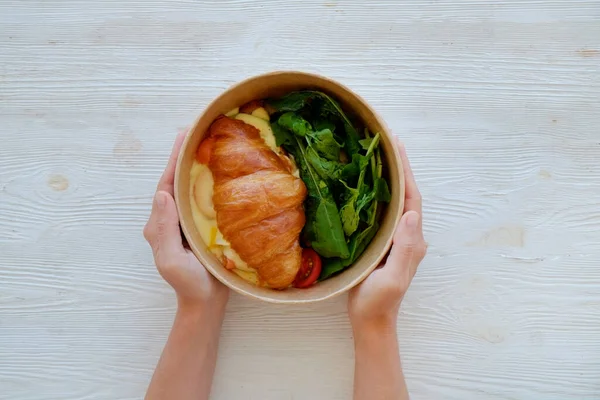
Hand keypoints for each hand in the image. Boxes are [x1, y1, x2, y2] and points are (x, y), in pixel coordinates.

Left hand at [143, 132, 228, 311]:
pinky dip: (213, 181)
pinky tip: (225, 171)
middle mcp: (173, 216)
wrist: (206, 303)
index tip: (185, 134)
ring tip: (212, 141)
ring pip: (192, 185)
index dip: (175, 157)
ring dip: (200, 163)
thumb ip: (164, 229)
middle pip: (179, 178)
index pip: (167, 183)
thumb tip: (162, 193)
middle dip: (187, 153)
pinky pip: (206, 198)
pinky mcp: (204, 225)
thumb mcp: (171, 260)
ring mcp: (188, 220)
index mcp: (162, 221)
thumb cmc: (188, 283)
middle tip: (201, 127)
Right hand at [348, 139, 426, 330]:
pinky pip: (379, 211)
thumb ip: (405, 248)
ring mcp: (393, 238)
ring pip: (392, 200)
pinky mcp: (380, 242)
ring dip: (386, 176)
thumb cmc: (380, 301)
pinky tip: (360, 185)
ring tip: (374, 153)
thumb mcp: (394, 278)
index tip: (396, 145)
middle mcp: (406, 234)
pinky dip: (373, 193)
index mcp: (412, 239)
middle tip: (384, 139)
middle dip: (397, 166)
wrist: (370, 320)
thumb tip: (411, 214)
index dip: (405, 171)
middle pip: (404, 193)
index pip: (411, 198)